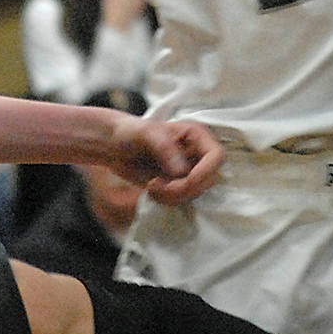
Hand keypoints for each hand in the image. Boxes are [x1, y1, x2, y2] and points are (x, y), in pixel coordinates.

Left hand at [101, 113, 222, 203]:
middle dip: (183, 188)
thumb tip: (182, 171)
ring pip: (196, 194)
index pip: (217, 156)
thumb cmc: (131, 132)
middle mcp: (197, 154)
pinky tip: (151, 190)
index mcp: (196, 135)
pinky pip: (183, 200)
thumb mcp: (145, 134)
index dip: (205, 172)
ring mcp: (190, 172)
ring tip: (151, 186)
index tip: (184, 180)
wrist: (115, 147)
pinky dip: (168, 201)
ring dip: (173, 196)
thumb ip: (164, 147)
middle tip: (156, 185)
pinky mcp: (180, 186)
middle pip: (208, 180)